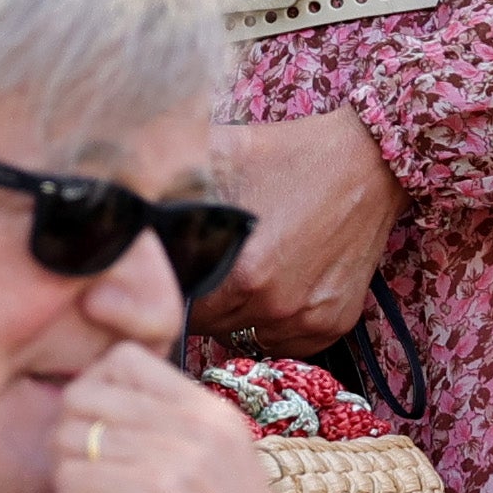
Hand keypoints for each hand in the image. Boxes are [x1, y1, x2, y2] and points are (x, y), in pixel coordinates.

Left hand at [55, 342, 359, 492]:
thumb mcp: (222, 479)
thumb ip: (178, 443)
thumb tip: (108, 424)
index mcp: (214, 414)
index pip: (125, 358)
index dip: (93, 401)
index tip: (102, 453)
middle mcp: (198, 423)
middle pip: (85, 393)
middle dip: (71, 447)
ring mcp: (178, 456)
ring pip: (71, 439)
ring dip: (70, 491)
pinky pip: (71, 483)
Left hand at [190, 110, 402, 355]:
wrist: (369, 161)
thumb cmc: (293, 154)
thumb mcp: (226, 151)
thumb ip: (173, 177)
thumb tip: (123, 190)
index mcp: (244, 273)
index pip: (182, 307)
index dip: (173, 287)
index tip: (173, 269)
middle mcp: (276, 306)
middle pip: (212, 325)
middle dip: (204, 300)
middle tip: (209, 266)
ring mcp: (309, 319)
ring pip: (247, 336)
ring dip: (239, 314)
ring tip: (245, 272)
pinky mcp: (334, 323)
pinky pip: (285, 341)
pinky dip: (275, 322)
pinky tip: (276, 286)